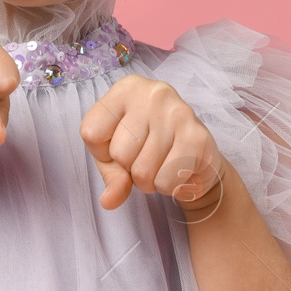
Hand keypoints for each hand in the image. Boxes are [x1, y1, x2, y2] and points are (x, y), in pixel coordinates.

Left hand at [79, 75, 223, 211]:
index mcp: (126, 89)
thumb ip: (110, 174)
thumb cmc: (150, 149)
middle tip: (148, 158)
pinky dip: (169, 187)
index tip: (121, 145)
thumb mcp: (118, 155)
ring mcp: (176, 112)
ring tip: (163, 164)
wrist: (199, 159)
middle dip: (130, 169)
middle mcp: (152, 93)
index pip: (91, 132)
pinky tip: (178, 169)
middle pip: (118, 153)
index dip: (102, 152)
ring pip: (142, 171)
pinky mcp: (197, 137)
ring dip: (150, 181)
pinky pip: (165, 180)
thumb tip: (109, 201)